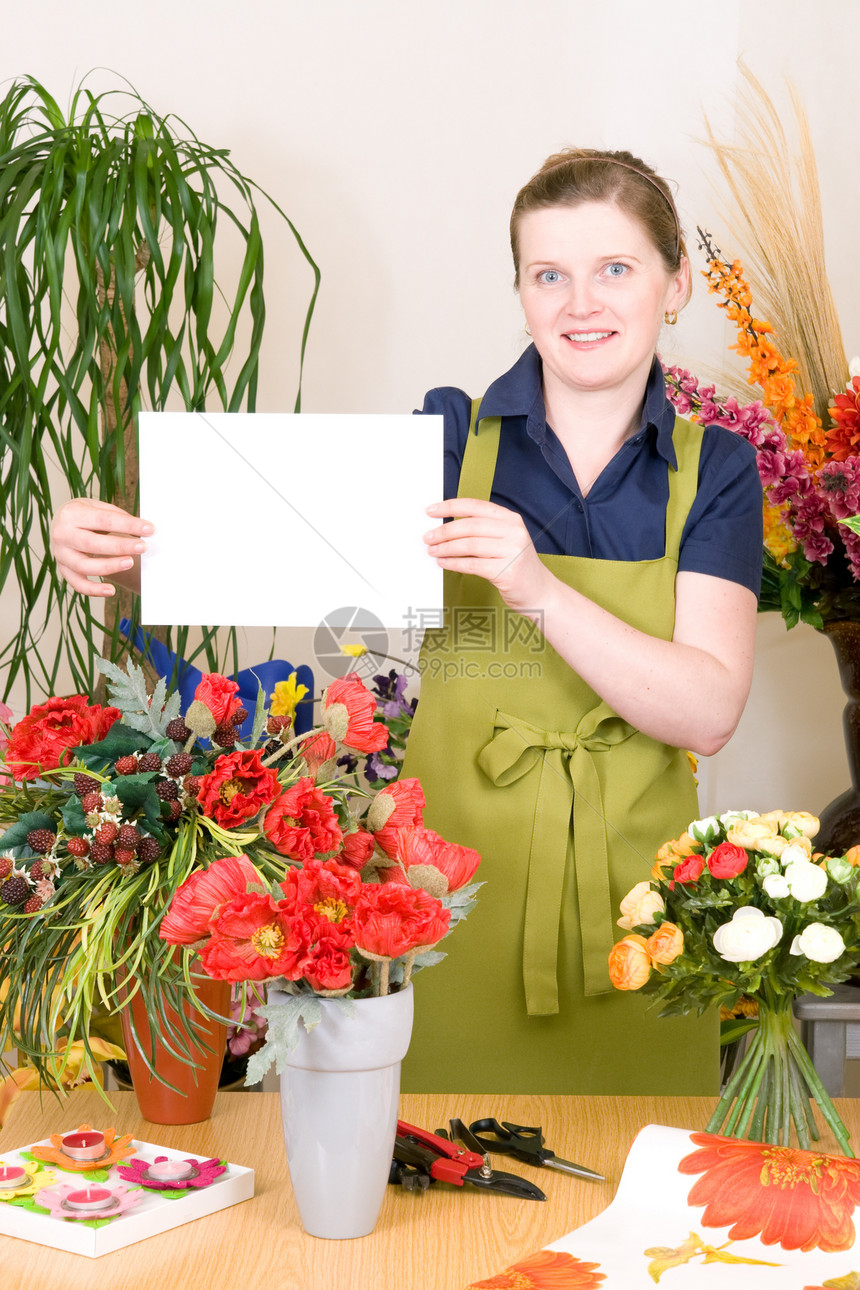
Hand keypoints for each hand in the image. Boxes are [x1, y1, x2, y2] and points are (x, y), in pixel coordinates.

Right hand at [50, 498, 152, 596]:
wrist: (61, 524)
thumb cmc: (85, 515)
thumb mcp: (97, 507)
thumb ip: (116, 516)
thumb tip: (143, 529)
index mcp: (72, 513)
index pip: (103, 520)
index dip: (127, 525)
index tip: (149, 529)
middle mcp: (62, 534)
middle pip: (92, 544)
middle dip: (120, 546)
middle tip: (142, 547)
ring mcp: (61, 554)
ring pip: (84, 566)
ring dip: (109, 566)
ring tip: (130, 563)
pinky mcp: (63, 569)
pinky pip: (78, 584)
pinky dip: (94, 590)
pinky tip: (111, 590)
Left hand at [424, 497, 549, 614]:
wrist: (540, 592)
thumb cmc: (516, 565)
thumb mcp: (505, 540)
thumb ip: (483, 530)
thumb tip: (446, 527)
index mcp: (511, 519)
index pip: (475, 506)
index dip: (450, 507)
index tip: (431, 511)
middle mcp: (514, 532)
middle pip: (470, 526)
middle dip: (444, 531)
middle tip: (428, 537)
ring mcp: (512, 551)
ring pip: (469, 545)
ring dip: (446, 548)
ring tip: (433, 551)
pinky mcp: (507, 571)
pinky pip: (472, 565)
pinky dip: (454, 563)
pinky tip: (444, 563)